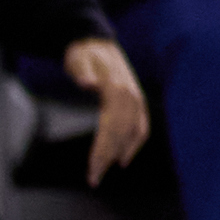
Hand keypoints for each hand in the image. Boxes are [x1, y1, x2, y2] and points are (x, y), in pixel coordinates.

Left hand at [62, 37, 150, 184]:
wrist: (96, 41)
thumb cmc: (84, 53)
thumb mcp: (78, 59)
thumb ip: (83, 71)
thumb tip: (87, 83)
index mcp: (117, 88)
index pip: (113, 127)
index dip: (103, 150)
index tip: (92, 169)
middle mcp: (130, 94)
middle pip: (123, 133)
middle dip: (109, 157)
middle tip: (94, 177)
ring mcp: (135, 96)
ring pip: (135, 130)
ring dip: (123, 152)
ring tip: (108, 169)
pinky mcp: (135, 98)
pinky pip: (142, 124)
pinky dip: (136, 141)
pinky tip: (126, 155)